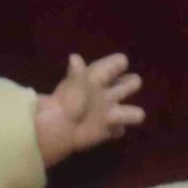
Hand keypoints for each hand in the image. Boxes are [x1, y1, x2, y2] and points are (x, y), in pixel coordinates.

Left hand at [34, 52, 146, 166]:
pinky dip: (118, 130)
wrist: (56, 129)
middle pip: (131, 83)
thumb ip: (77, 73)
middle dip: (131, 83)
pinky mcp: (107, 130)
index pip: (118, 63)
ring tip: (119, 114)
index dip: (120, 63)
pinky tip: (111, 129)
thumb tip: (74, 57)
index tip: (121, 67)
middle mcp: (106, 94)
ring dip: (131, 112)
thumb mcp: (73, 85)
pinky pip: (119, 130)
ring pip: (131, 110)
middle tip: (120, 91)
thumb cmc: (66, 103)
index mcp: (99, 78)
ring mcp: (108, 112)